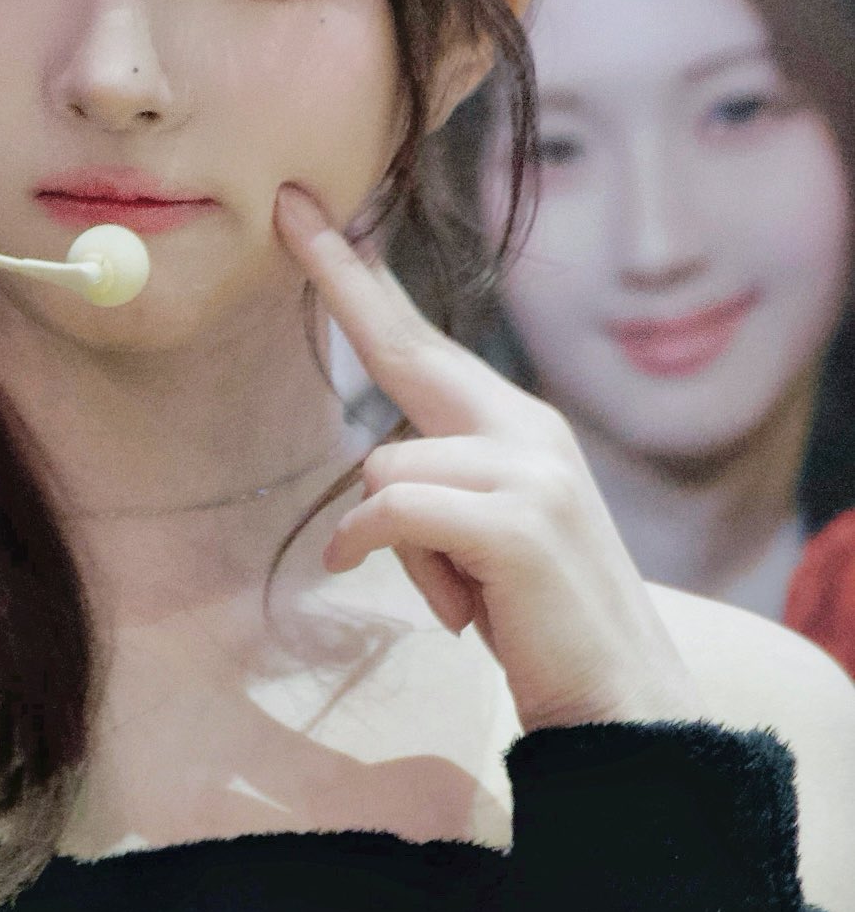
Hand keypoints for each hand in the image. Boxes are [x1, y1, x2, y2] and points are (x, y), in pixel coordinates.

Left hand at [273, 183, 708, 733]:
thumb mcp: (484, 537)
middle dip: (343, 277)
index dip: (362, 279)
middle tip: (288, 208)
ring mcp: (530, 470)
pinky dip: (381, 555)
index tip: (310, 218)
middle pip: (406, 347)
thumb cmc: (538, 621)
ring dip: (395, 546)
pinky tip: (445, 610)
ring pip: (384, 466)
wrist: (624, 703)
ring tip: (464, 596)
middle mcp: (528, 429)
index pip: (421, 341)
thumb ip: (442, 485)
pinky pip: (393, 512)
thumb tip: (377, 477)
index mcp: (518, 428)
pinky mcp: (517, 520)